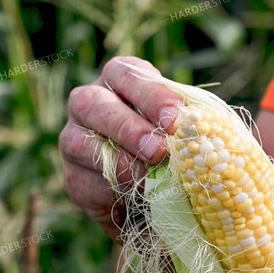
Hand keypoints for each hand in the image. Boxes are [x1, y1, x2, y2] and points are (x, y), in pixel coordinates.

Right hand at [60, 56, 183, 237]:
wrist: (159, 199)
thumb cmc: (178, 149)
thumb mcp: (185, 131)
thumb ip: (186, 125)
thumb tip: (200, 129)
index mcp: (121, 81)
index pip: (127, 73)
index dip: (151, 95)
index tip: (176, 120)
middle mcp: (89, 103)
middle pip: (92, 103)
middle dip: (127, 127)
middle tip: (157, 151)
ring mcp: (73, 139)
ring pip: (78, 142)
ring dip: (117, 160)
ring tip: (147, 178)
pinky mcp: (74, 177)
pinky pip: (81, 180)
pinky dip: (109, 190)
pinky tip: (132, 196)